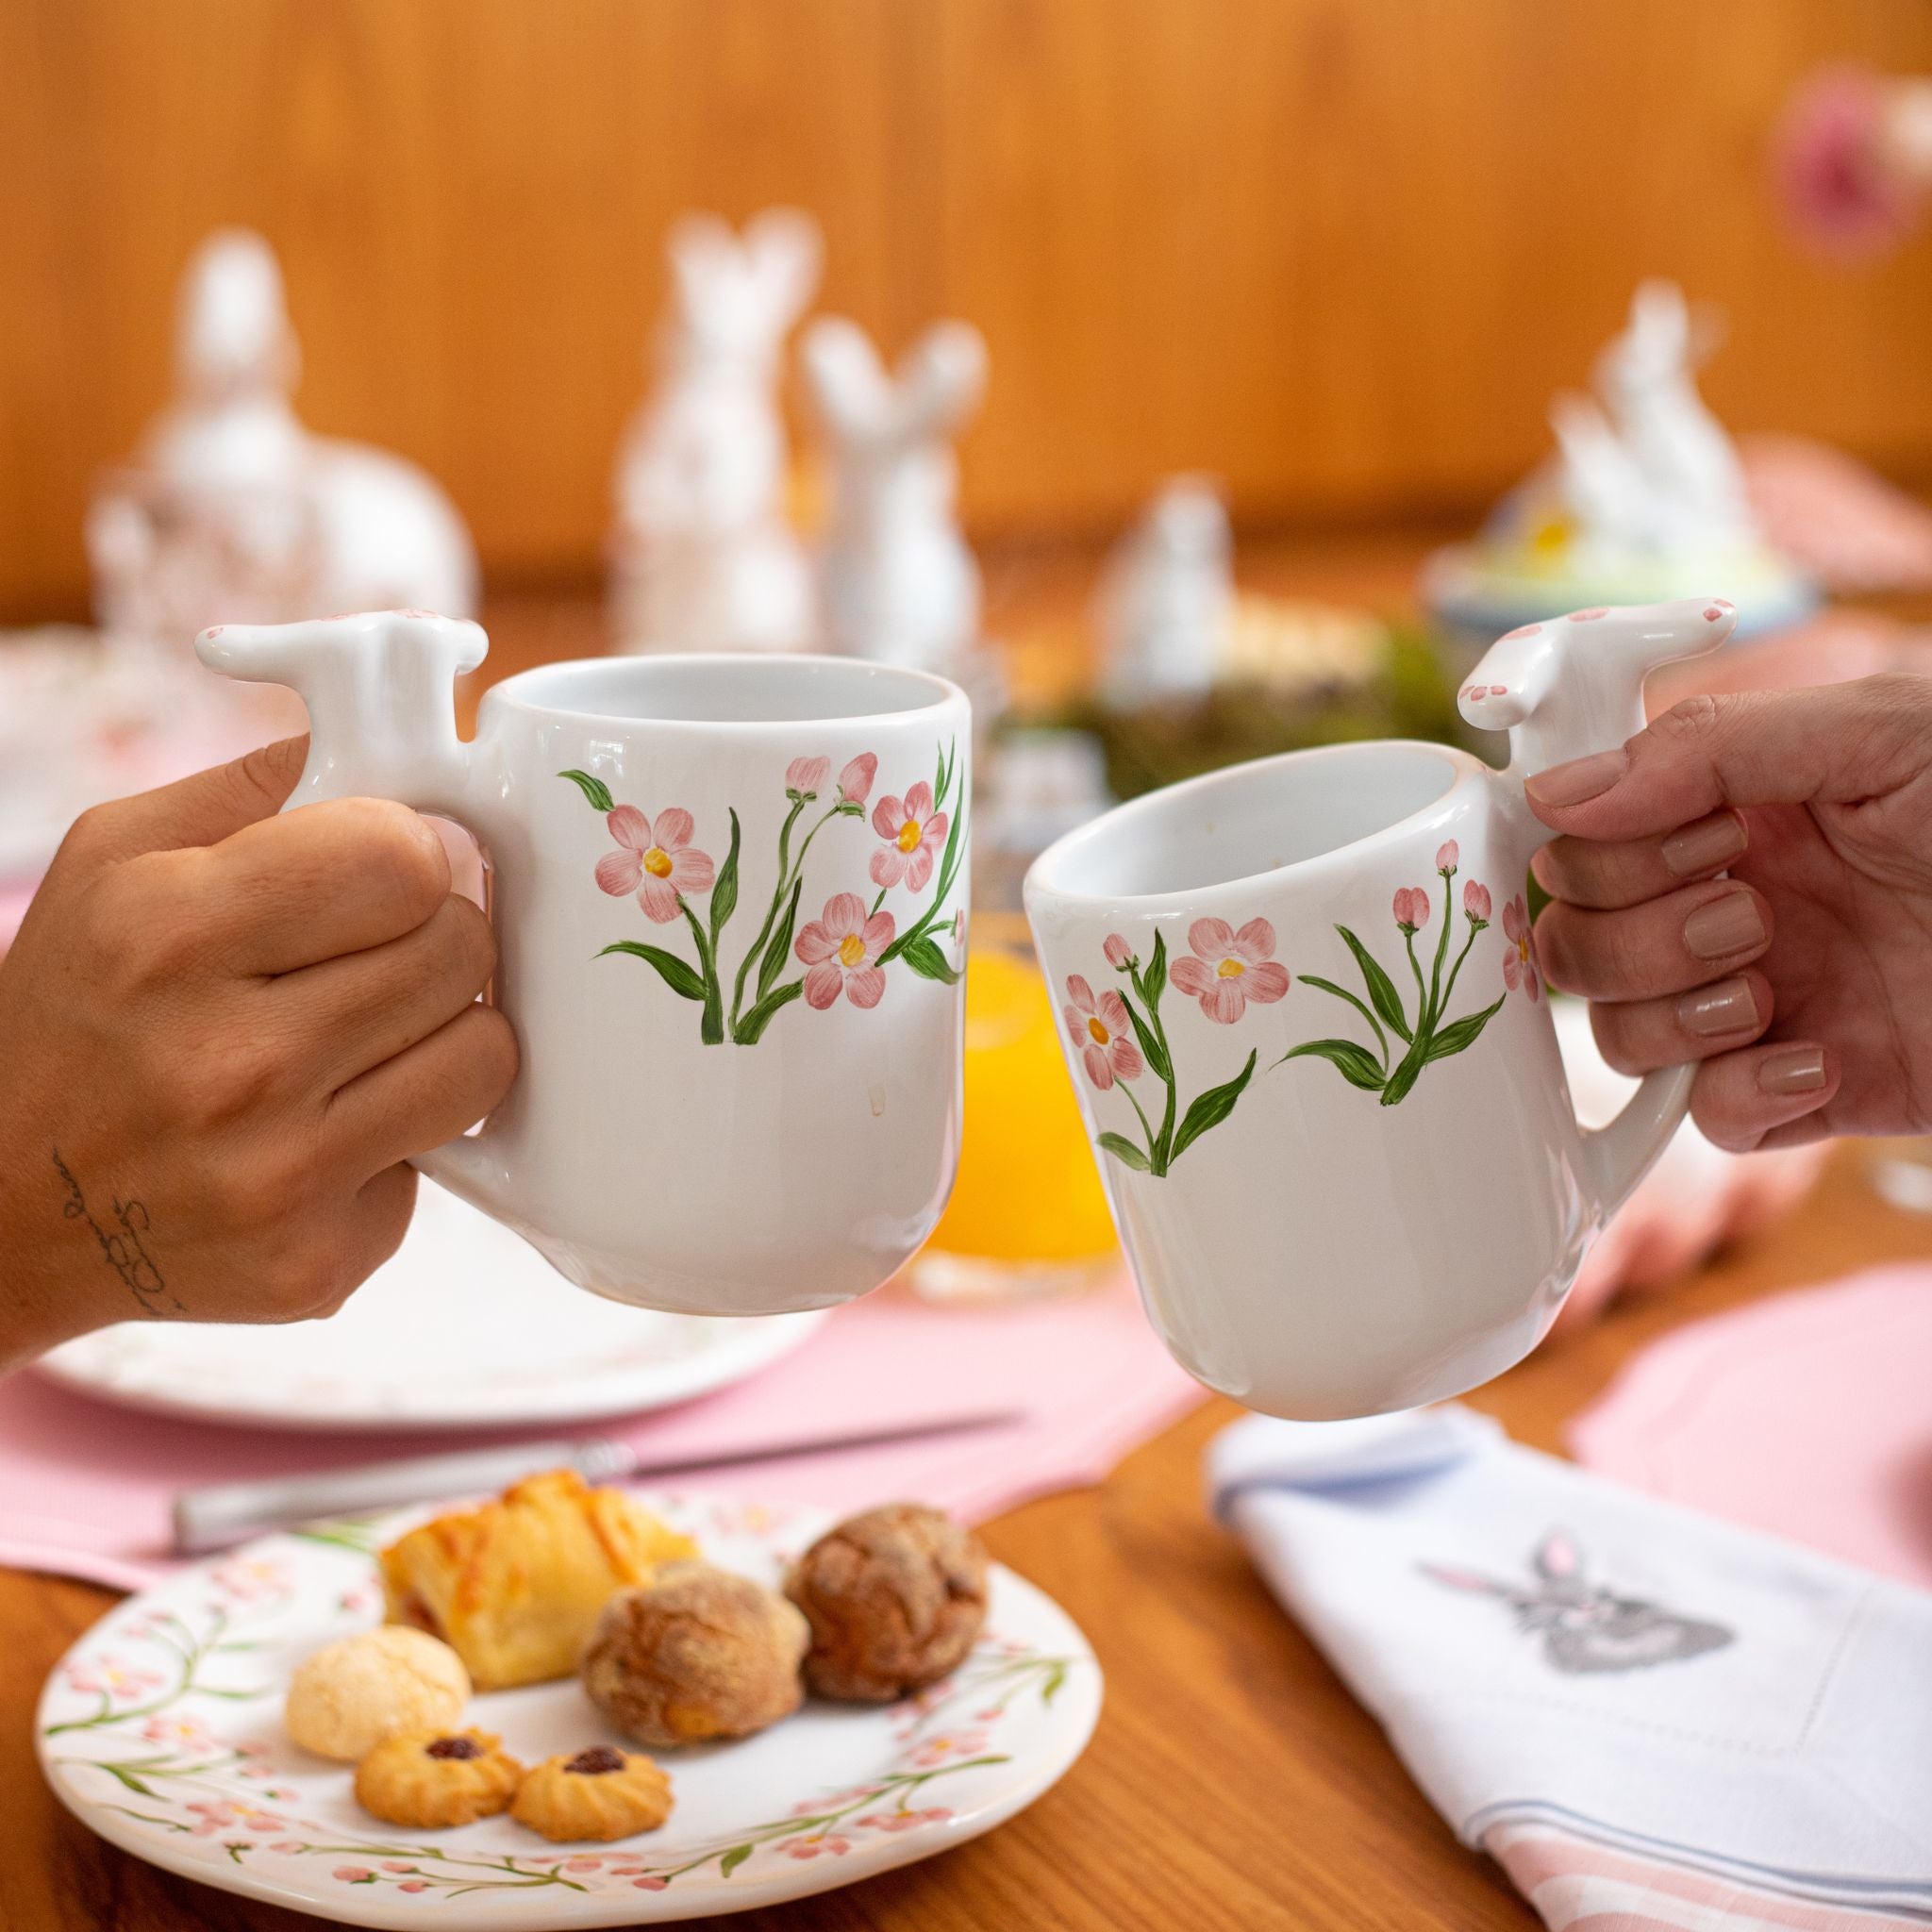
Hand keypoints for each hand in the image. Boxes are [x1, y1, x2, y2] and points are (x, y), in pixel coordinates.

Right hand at [0, 739, 516, 1370]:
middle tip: (387, 950)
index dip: (418, 851)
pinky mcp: (317, 1262)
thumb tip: (391, 736)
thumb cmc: (73, 1010)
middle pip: (459, 949)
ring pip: (485, 1055)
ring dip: (447, 1031)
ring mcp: (277, 1174)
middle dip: (441, 934)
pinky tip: (329, 1126)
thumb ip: (260, 784)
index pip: (405, 858)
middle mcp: (227, 1061)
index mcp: (168, 933)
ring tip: (373, 1032)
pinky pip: (443, 1159)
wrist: (1, 1209)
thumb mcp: (116, 859)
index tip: (394, 868)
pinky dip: (402, 1134)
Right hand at [1525, 675, 1931, 1151]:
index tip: (1698, 833)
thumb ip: (1713, 747)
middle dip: (1642, 929)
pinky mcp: (1805, 1093)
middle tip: (1751, 907)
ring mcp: (1761, 1003)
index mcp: (1733, 811)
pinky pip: (1704, 1117)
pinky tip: (1818, 1063)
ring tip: (1775, 986)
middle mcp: (1731, 905)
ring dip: (1675, 1011)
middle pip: (1576, 941)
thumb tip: (1555, 795)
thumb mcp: (1882, 733)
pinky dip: (1742, 1097)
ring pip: (1619, 1032)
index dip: (1603, 846)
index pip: (1581, 836)